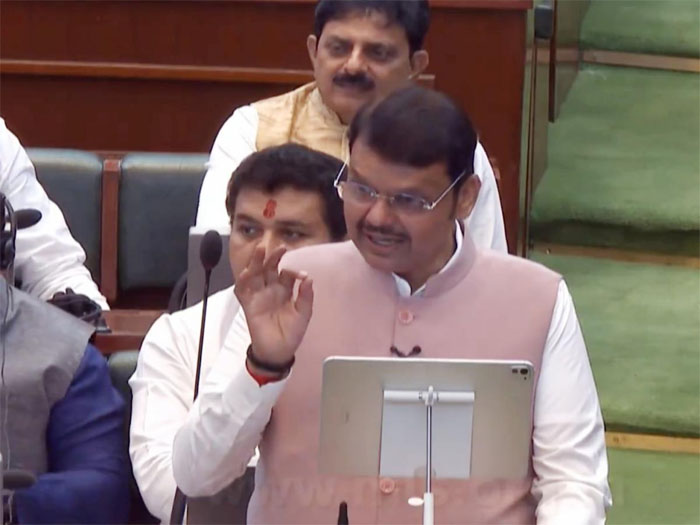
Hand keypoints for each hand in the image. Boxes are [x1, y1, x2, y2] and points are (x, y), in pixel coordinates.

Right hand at [234, 245, 312, 365]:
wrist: (279, 351)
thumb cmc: (292, 332)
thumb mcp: (303, 313)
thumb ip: (305, 296)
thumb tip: (308, 278)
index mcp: (284, 290)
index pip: (286, 273)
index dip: (293, 272)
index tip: (302, 276)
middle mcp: (270, 289)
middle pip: (268, 268)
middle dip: (273, 257)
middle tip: (279, 247)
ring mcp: (258, 296)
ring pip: (254, 274)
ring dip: (256, 262)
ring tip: (260, 249)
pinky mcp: (248, 305)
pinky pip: (242, 290)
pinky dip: (243, 280)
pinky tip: (247, 272)